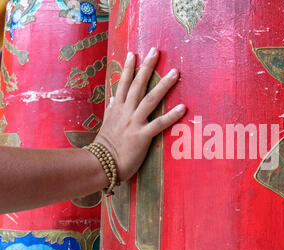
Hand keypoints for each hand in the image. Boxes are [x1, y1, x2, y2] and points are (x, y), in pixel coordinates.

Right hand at [94, 48, 185, 181]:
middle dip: (147, 67)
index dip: (128, 68)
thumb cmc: (104, 147)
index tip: (134, 54)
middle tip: (156, 51)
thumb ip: (110, 110)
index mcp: (116, 109)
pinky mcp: (142, 136)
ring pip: (150, 100)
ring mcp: (134, 123)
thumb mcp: (105, 124)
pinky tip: (183, 107)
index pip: (122, 84)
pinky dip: (171, 115)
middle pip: (137, 85)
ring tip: (175, 73)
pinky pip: (159, 124)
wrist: (100, 165)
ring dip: (163, 86)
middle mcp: (125, 112)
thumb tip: (112, 98)